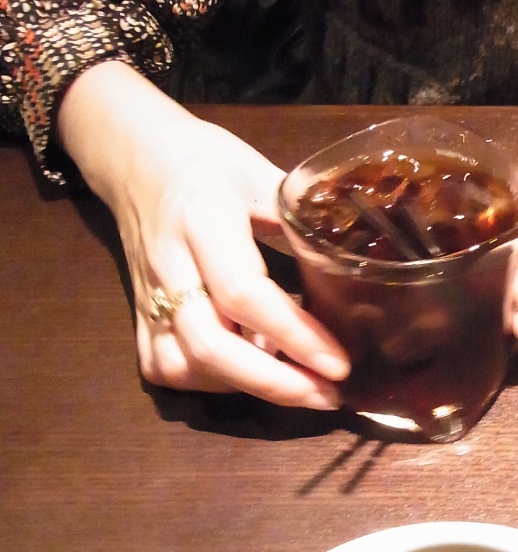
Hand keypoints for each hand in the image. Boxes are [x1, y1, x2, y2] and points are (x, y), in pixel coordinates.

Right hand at [57, 62, 348, 405]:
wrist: (132, 156)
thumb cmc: (204, 158)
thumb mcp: (258, 173)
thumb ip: (299, 217)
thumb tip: (352, 259)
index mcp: (203, 220)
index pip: (244, 292)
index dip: (294, 335)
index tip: (339, 363)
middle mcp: (170, 265)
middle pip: (210, 345)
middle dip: (274, 383)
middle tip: (328, 395)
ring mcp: (147, 296)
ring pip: (184, 365)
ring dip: (244, 386)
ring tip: (298, 385)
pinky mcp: (137, 315)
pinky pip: (166, 367)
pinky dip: (211, 383)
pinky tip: (248, 374)